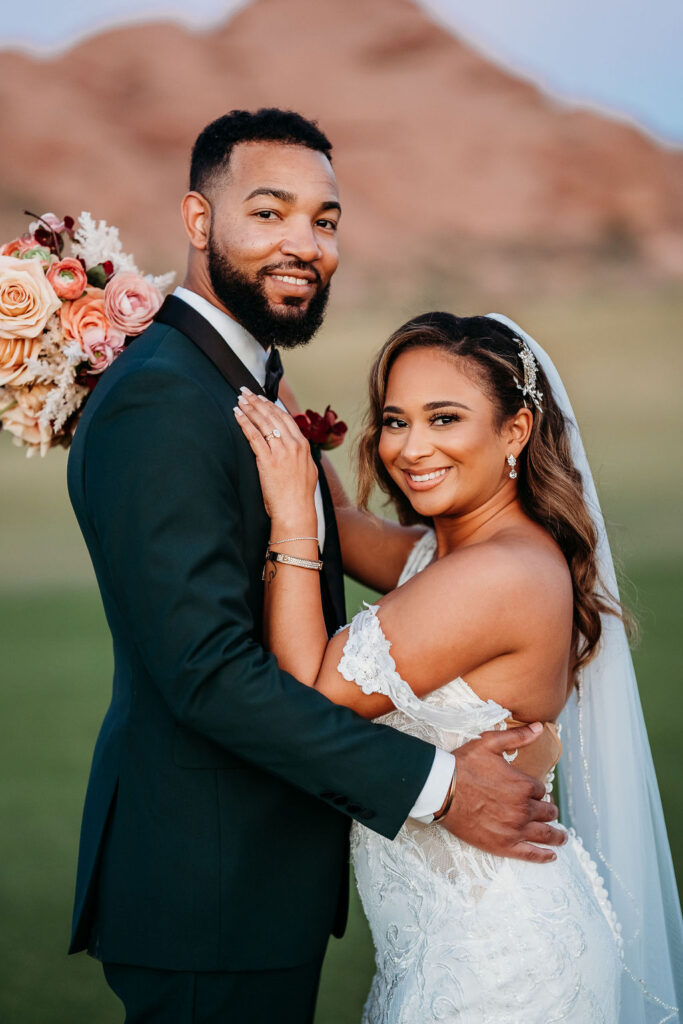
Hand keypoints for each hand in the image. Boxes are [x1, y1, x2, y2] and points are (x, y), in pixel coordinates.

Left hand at [234, 389, 317, 529]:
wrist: (295, 511)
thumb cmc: (299, 496)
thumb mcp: (308, 471)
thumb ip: (301, 456)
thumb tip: (297, 448)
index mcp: (303, 445)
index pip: (285, 418)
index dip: (271, 405)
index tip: (261, 398)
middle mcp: (293, 444)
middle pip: (273, 416)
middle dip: (257, 401)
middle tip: (245, 391)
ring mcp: (280, 451)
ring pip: (263, 422)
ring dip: (249, 408)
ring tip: (239, 400)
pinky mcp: (267, 460)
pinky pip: (253, 436)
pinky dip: (244, 423)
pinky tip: (237, 415)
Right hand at [441, 723, 566, 863]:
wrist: (441, 790)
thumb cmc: (463, 765)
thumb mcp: (490, 743)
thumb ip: (517, 737)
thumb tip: (539, 727)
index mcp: (523, 785)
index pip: (541, 790)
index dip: (537, 791)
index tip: (533, 792)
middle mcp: (523, 809)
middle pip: (546, 812)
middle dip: (548, 811)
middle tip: (548, 812)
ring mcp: (515, 829)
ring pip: (545, 834)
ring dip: (557, 835)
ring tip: (563, 837)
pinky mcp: (503, 845)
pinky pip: (531, 854)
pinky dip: (544, 855)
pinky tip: (551, 855)